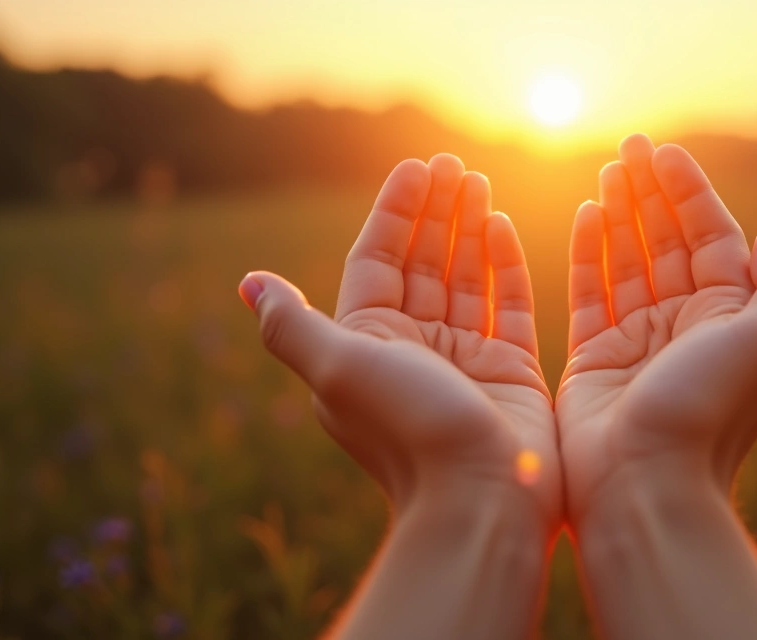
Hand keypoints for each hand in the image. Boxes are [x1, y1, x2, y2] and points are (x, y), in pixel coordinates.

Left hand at [240, 155, 559, 530]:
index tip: (416, 168)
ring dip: (468, 227)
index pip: (377, 260)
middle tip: (453, 163)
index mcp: (367, 342)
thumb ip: (293, 323)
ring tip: (478, 180)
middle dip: (436, 211)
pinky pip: (507, 305)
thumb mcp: (336, 368)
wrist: (479, 498)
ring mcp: (464, 358)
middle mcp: (414, 347)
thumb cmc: (406, 428)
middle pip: (422, 262)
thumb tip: (247, 282)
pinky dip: (504, 265)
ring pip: (465, 276)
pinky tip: (500, 226)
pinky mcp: (509, 370)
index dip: (395, 212)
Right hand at [556, 134, 756, 525]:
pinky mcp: (595, 357)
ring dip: (620, 213)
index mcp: (731, 319)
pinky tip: (586, 215)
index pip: (712, 238)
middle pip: (669, 242)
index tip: (665, 153)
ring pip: (629, 260)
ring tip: (607, 170)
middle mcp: (687, 325)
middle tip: (629, 146)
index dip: (690, 193)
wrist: (646, 486)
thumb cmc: (709, 413)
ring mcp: (639, 341)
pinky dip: (589, 253)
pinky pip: (592, 293)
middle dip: (651, 193)